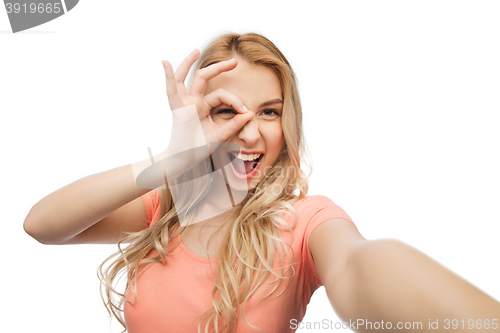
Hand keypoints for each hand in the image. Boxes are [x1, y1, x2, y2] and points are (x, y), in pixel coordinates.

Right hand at [160, 49, 253, 172]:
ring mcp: (185, 104)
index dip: (235, 101)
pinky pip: (171, 90)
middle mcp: (194, 102)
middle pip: (205, 78)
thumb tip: (250, 113)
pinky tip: (165, 63)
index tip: (246, 111)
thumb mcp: (222, 135)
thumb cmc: (201, 149)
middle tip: (235, 61)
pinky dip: (169, 76)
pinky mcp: (177, 109)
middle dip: (219, 68)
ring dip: (188, 63)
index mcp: (205, 107)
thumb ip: (235, 124)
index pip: (222, 95)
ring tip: (196, 51)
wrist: (186, 161)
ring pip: (187, 78)